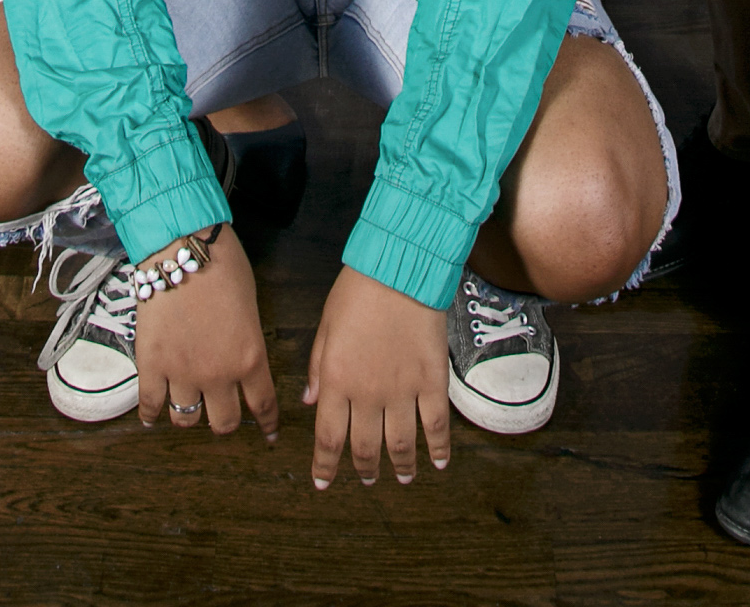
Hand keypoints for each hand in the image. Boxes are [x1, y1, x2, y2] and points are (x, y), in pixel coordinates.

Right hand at [135, 232, 277, 439]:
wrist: (182, 246)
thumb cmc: (223, 264)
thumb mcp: (250, 303)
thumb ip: (248, 339)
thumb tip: (241, 353)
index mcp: (249, 358)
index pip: (263, 405)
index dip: (268, 424)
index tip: (269, 435)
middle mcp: (218, 374)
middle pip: (225, 423)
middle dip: (226, 421)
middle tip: (222, 411)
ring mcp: (182, 373)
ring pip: (187, 420)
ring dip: (190, 415)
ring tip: (188, 406)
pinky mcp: (152, 364)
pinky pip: (150, 405)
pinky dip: (151, 415)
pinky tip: (153, 418)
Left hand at [304, 265, 450, 489]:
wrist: (400, 266)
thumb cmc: (357, 290)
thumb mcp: (325, 325)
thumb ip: (316, 366)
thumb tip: (309, 402)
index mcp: (336, 381)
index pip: (328, 437)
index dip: (325, 466)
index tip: (323, 482)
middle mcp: (368, 394)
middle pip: (365, 448)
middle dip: (364, 470)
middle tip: (367, 480)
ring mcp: (403, 391)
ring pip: (401, 445)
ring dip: (401, 467)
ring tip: (402, 478)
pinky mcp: (432, 381)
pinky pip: (436, 425)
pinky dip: (439, 449)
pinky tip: (440, 462)